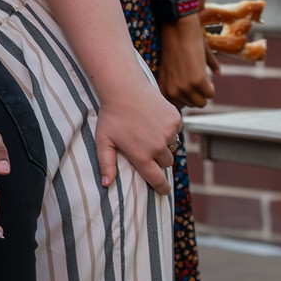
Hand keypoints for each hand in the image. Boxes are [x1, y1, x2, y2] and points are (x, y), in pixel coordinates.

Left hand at [94, 76, 179, 193]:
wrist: (124, 88)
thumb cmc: (111, 115)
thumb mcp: (103, 140)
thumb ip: (106, 164)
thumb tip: (106, 185)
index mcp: (141, 155)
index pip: (156, 179)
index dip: (161, 188)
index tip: (164, 192)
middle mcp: (158, 146)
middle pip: (165, 163)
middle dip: (158, 160)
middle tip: (147, 149)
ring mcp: (169, 132)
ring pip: (172, 147)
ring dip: (164, 145)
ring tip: (149, 134)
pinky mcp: (176, 119)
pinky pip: (176, 131)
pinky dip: (168, 129)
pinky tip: (154, 120)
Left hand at [156, 16, 215, 107]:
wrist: (177, 31)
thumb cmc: (176, 45)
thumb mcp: (178, 65)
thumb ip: (190, 78)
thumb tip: (217, 73)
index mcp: (164, 88)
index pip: (178, 107)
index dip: (187, 97)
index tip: (190, 89)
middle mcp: (172, 91)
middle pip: (192, 105)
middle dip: (197, 95)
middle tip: (198, 82)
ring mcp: (183, 88)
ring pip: (202, 102)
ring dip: (204, 92)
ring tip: (202, 79)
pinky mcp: (196, 81)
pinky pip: (210, 94)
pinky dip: (211, 88)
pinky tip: (208, 78)